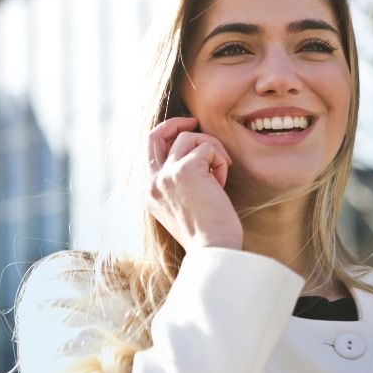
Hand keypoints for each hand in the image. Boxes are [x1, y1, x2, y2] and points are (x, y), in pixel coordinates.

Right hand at [146, 117, 242, 250]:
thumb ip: (180, 183)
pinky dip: (220, 160)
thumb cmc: (208, 234)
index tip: (187, 132)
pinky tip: (222, 183)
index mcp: (150, 193)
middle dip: (176, 123)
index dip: (168, 136)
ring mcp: (167, 175)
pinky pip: (208, 148)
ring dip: (212, 150)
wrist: (214, 250)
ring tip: (220, 174)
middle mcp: (153, 182)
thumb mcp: (184, 207)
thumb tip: (195, 156)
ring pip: (189, 138)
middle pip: (156, 135)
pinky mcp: (186, 169)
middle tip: (195, 122)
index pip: (150, 151)